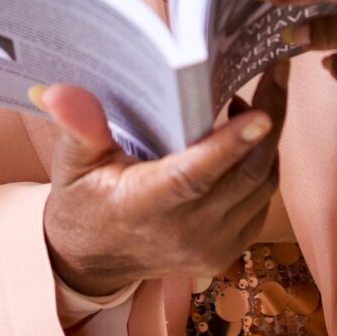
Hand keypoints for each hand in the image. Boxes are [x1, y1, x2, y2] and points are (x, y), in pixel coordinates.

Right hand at [35, 62, 288, 298]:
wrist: (93, 262)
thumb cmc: (83, 201)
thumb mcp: (72, 164)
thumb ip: (77, 127)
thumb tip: (60, 92)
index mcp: (144, 207)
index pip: (193, 177)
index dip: (229, 145)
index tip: (260, 112)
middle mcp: (185, 233)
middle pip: (244, 176)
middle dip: (270, 121)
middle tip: (276, 72)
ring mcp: (211, 247)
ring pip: (261, 187)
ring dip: (268, 141)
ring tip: (257, 98)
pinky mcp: (226, 252)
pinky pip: (260, 203)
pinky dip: (263, 166)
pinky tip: (249, 136)